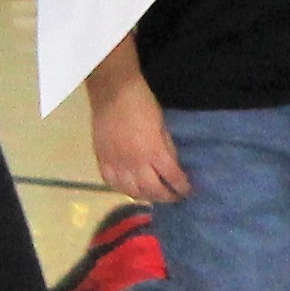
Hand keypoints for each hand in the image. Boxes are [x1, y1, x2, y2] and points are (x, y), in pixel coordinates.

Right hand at [90, 72, 186, 203]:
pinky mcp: (102, 160)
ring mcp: (116, 163)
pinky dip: (122, 189)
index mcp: (154, 152)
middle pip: (151, 190)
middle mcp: (134, 163)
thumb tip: (172, 165)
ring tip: (154, 196)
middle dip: (165, 197)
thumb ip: (167, 148)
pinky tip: (129, 189)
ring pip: (130, 191)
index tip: (187, 191)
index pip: (172, 178)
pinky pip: (110, 183)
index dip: (181, 187)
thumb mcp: (163, 125)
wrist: (113, 92)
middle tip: (173, 197)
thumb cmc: (143, 103)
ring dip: (144, 197)